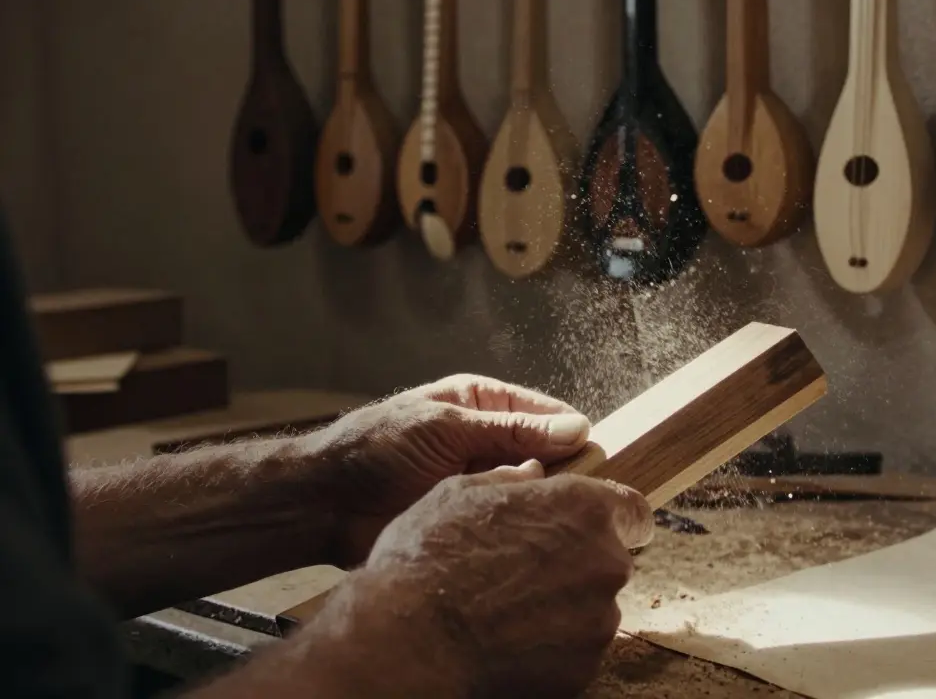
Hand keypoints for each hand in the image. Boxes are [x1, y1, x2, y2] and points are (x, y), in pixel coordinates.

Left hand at [304, 374, 592, 566]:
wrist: (325, 503)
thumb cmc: (377, 450)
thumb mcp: (447, 429)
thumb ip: (511, 430)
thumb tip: (578, 428)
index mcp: (483, 404)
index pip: (547, 414)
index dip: (573, 435)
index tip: (600, 461)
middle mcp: (489, 441)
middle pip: (545, 454)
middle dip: (564, 473)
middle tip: (587, 499)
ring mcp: (481, 482)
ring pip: (531, 491)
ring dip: (542, 504)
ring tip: (564, 522)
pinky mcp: (470, 519)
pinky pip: (507, 522)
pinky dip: (521, 530)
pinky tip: (535, 541)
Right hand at [311, 461, 654, 697]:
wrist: (408, 642)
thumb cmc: (427, 558)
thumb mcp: (457, 494)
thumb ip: (507, 480)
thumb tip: (531, 474)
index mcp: (581, 509)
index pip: (634, 511)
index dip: (616, 519)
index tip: (596, 529)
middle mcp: (604, 562)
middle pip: (607, 561)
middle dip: (576, 564)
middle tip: (523, 573)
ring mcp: (598, 620)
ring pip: (591, 608)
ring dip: (562, 608)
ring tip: (505, 611)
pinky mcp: (584, 668)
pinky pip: (575, 651)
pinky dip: (550, 647)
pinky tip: (506, 642)